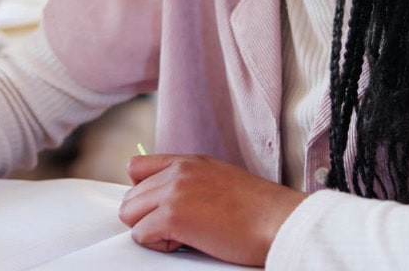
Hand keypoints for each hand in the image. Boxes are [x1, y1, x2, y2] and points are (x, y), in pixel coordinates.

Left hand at [119, 154, 307, 266]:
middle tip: (177, 229)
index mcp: (190, 162)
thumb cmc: (260, 211)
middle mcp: (178, 171)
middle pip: (130, 196)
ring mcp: (174, 192)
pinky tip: (185, 244)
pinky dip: (159, 245)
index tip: (157, 209)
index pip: (137, 167)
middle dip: (146, 217)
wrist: (279, 221)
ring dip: (150, 230)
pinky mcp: (173, 215)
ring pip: (129, 214)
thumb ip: (193, 183)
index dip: (141, 193)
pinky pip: (141, 235)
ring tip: (182, 236)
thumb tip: (171, 203)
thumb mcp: (221, 180)